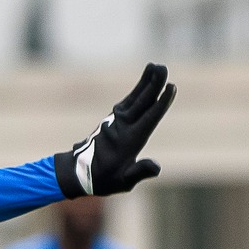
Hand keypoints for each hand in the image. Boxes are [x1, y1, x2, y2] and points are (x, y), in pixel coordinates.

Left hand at [55, 63, 176, 197]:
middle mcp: (123, 127)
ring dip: (146, 82)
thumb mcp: (123, 183)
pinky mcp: (113, 119)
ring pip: (136, 98)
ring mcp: (117, 121)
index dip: (161, 102)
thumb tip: (157, 167)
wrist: (77, 173)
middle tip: (163, 67)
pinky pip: (129, 100)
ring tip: (156, 65)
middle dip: (153, 85)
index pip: (149, 118)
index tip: (171, 87)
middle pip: (142, 102)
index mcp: (129, 141)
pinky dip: (138, 89)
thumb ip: (140, 172)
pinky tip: (146, 78)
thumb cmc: (103, 180)